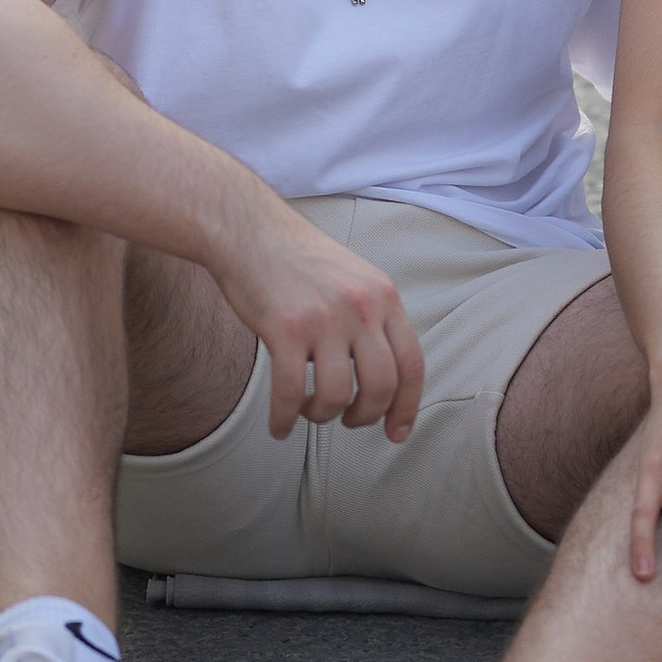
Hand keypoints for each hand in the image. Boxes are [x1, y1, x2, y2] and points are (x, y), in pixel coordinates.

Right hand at [214, 183, 425, 443]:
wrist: (249, 229)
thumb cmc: (298, 260)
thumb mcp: (354, 279)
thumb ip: (373, 320)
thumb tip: (384, 377)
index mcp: (383, 296)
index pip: (411, 364)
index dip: (407, 406)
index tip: (397, 432)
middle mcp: (360, 307)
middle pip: (382, 386)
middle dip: (366, 416)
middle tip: (349, 420)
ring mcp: (324, 318)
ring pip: (338, 395)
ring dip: (322, 415)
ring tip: (308, 409)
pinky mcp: (285, 329)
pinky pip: (291, 394)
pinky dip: (284, 419)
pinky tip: (278, 426)